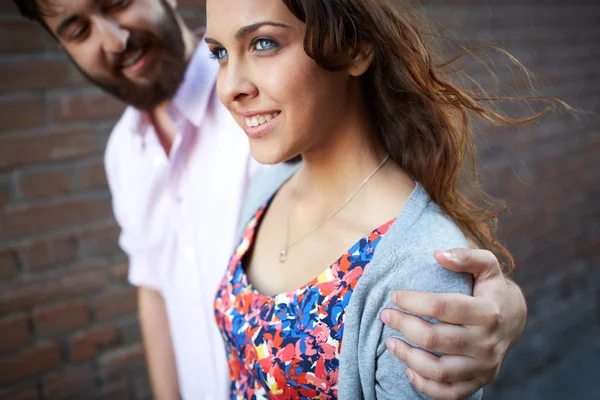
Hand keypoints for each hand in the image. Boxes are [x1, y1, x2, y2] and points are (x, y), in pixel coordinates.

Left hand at [380, 248, 526, 399]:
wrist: (515, 319)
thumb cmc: (492, 289)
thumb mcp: (487, 265)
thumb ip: (465, 256)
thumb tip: (437, 254)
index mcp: (488, 312)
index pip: (442, 307)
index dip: (413, 301)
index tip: (394, 295)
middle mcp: (487, 342)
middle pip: (435, 339)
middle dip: (404, 326)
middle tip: (386, 316)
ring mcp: (484, 365)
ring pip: (439, 370)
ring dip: (408, 358)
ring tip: (391, 343)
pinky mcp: (480, 381)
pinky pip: (450, 393)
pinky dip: (425, 386)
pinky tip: (409, 370)